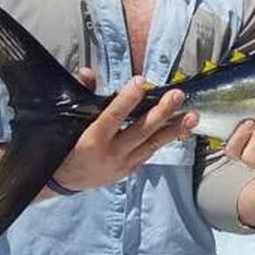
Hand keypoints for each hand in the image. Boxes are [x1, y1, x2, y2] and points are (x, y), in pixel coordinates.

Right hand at [50, 73, 197, 190]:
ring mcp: (122, 165)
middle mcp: (110, 154)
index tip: (141, 82)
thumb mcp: (66, 121)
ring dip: (174, 129)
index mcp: (91, 140)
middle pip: (140, 131)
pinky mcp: (130, 170)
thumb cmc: (62, 146)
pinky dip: (165, 139)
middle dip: (161, 112)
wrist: (61, 182)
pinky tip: (181, 128)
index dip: (127, 99)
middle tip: (177, 95)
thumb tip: (87, 72)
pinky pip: (150, 152)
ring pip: (152, 144)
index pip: (113, 117)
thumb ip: (80, 94)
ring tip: (193, 116)